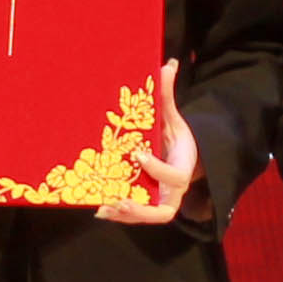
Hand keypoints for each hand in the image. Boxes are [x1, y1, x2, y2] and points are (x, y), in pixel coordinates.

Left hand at [92, 63, 198, 226]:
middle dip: (141, 208)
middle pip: (163, 211)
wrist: (183, 159)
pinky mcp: (148, 205)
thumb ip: (167, 97)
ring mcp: (160, 201)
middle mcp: (173, 192)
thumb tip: (168, 64)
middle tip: (120, 199)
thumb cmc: (175, 139)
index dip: (156, 168)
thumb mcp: (172, 119)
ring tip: (103, 206)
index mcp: (182, 170)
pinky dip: (119, 214)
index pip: (173, 176)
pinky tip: (98, 208)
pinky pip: (135, 215)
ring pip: (146, 217)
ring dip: (125, 214)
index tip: (138, 154)